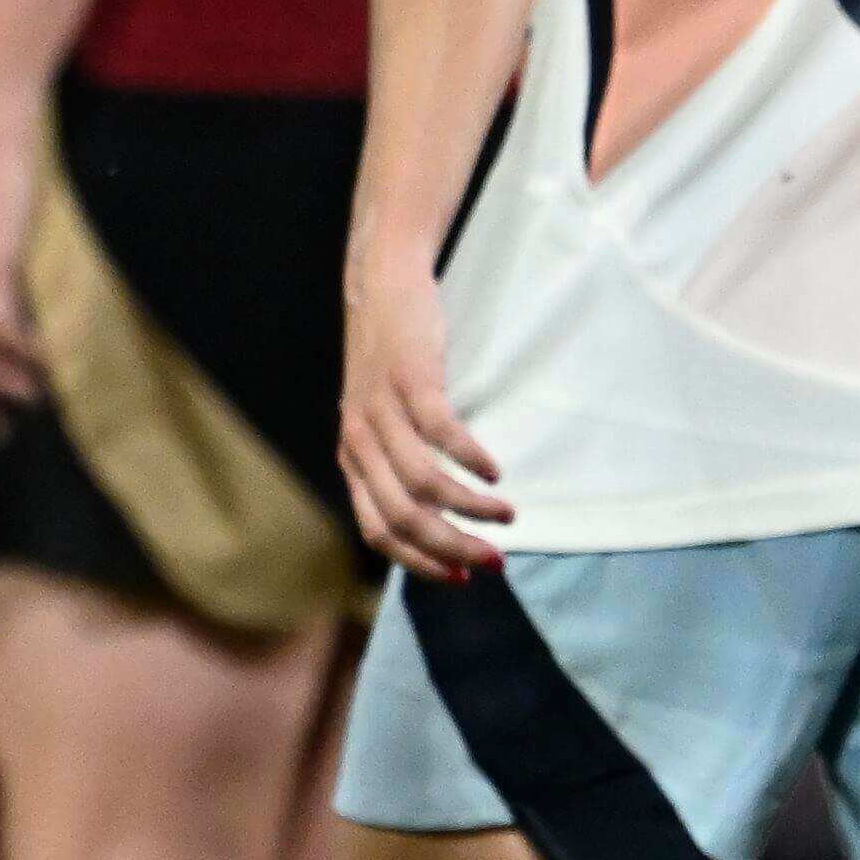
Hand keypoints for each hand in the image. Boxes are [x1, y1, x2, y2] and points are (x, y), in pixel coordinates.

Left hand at [334, 243, 509, 579]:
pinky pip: (440, 433)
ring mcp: (381, 411)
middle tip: (495, 560)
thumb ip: (396, 460)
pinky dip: (470, 459)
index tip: (465, 575)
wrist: (381, 284)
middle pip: (404, 518)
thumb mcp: (380, 417)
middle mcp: (360, 442)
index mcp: (352, 459)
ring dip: (470, 508)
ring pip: (424, 483)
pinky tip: (495, 470)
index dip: (422, 563)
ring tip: (507, 514)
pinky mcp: (409, 381)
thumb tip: (438, 512)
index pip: (379, 533)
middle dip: (453, 547)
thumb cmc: (392, 357)